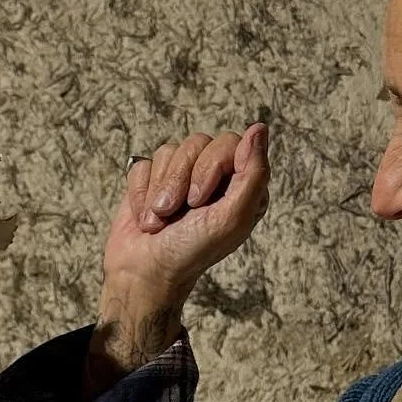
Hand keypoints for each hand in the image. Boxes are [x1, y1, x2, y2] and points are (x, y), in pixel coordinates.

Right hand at [87, 126, 270, 392]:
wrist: (144, 273)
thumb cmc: (191, 252)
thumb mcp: (231, 218)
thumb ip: (253, 174)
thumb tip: (260, 128)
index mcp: (240, 186)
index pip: (231, 143)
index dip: (212, 166)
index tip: (201, 199)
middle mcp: (213, 177)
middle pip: (198, 142)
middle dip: (181, 179)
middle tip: (179, 212)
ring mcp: (181, 177)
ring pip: (171, 150)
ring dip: (160, 190)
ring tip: (160, 220)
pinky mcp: (151, 180)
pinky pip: (145, 163)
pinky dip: (141, 193)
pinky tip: (146, 216)